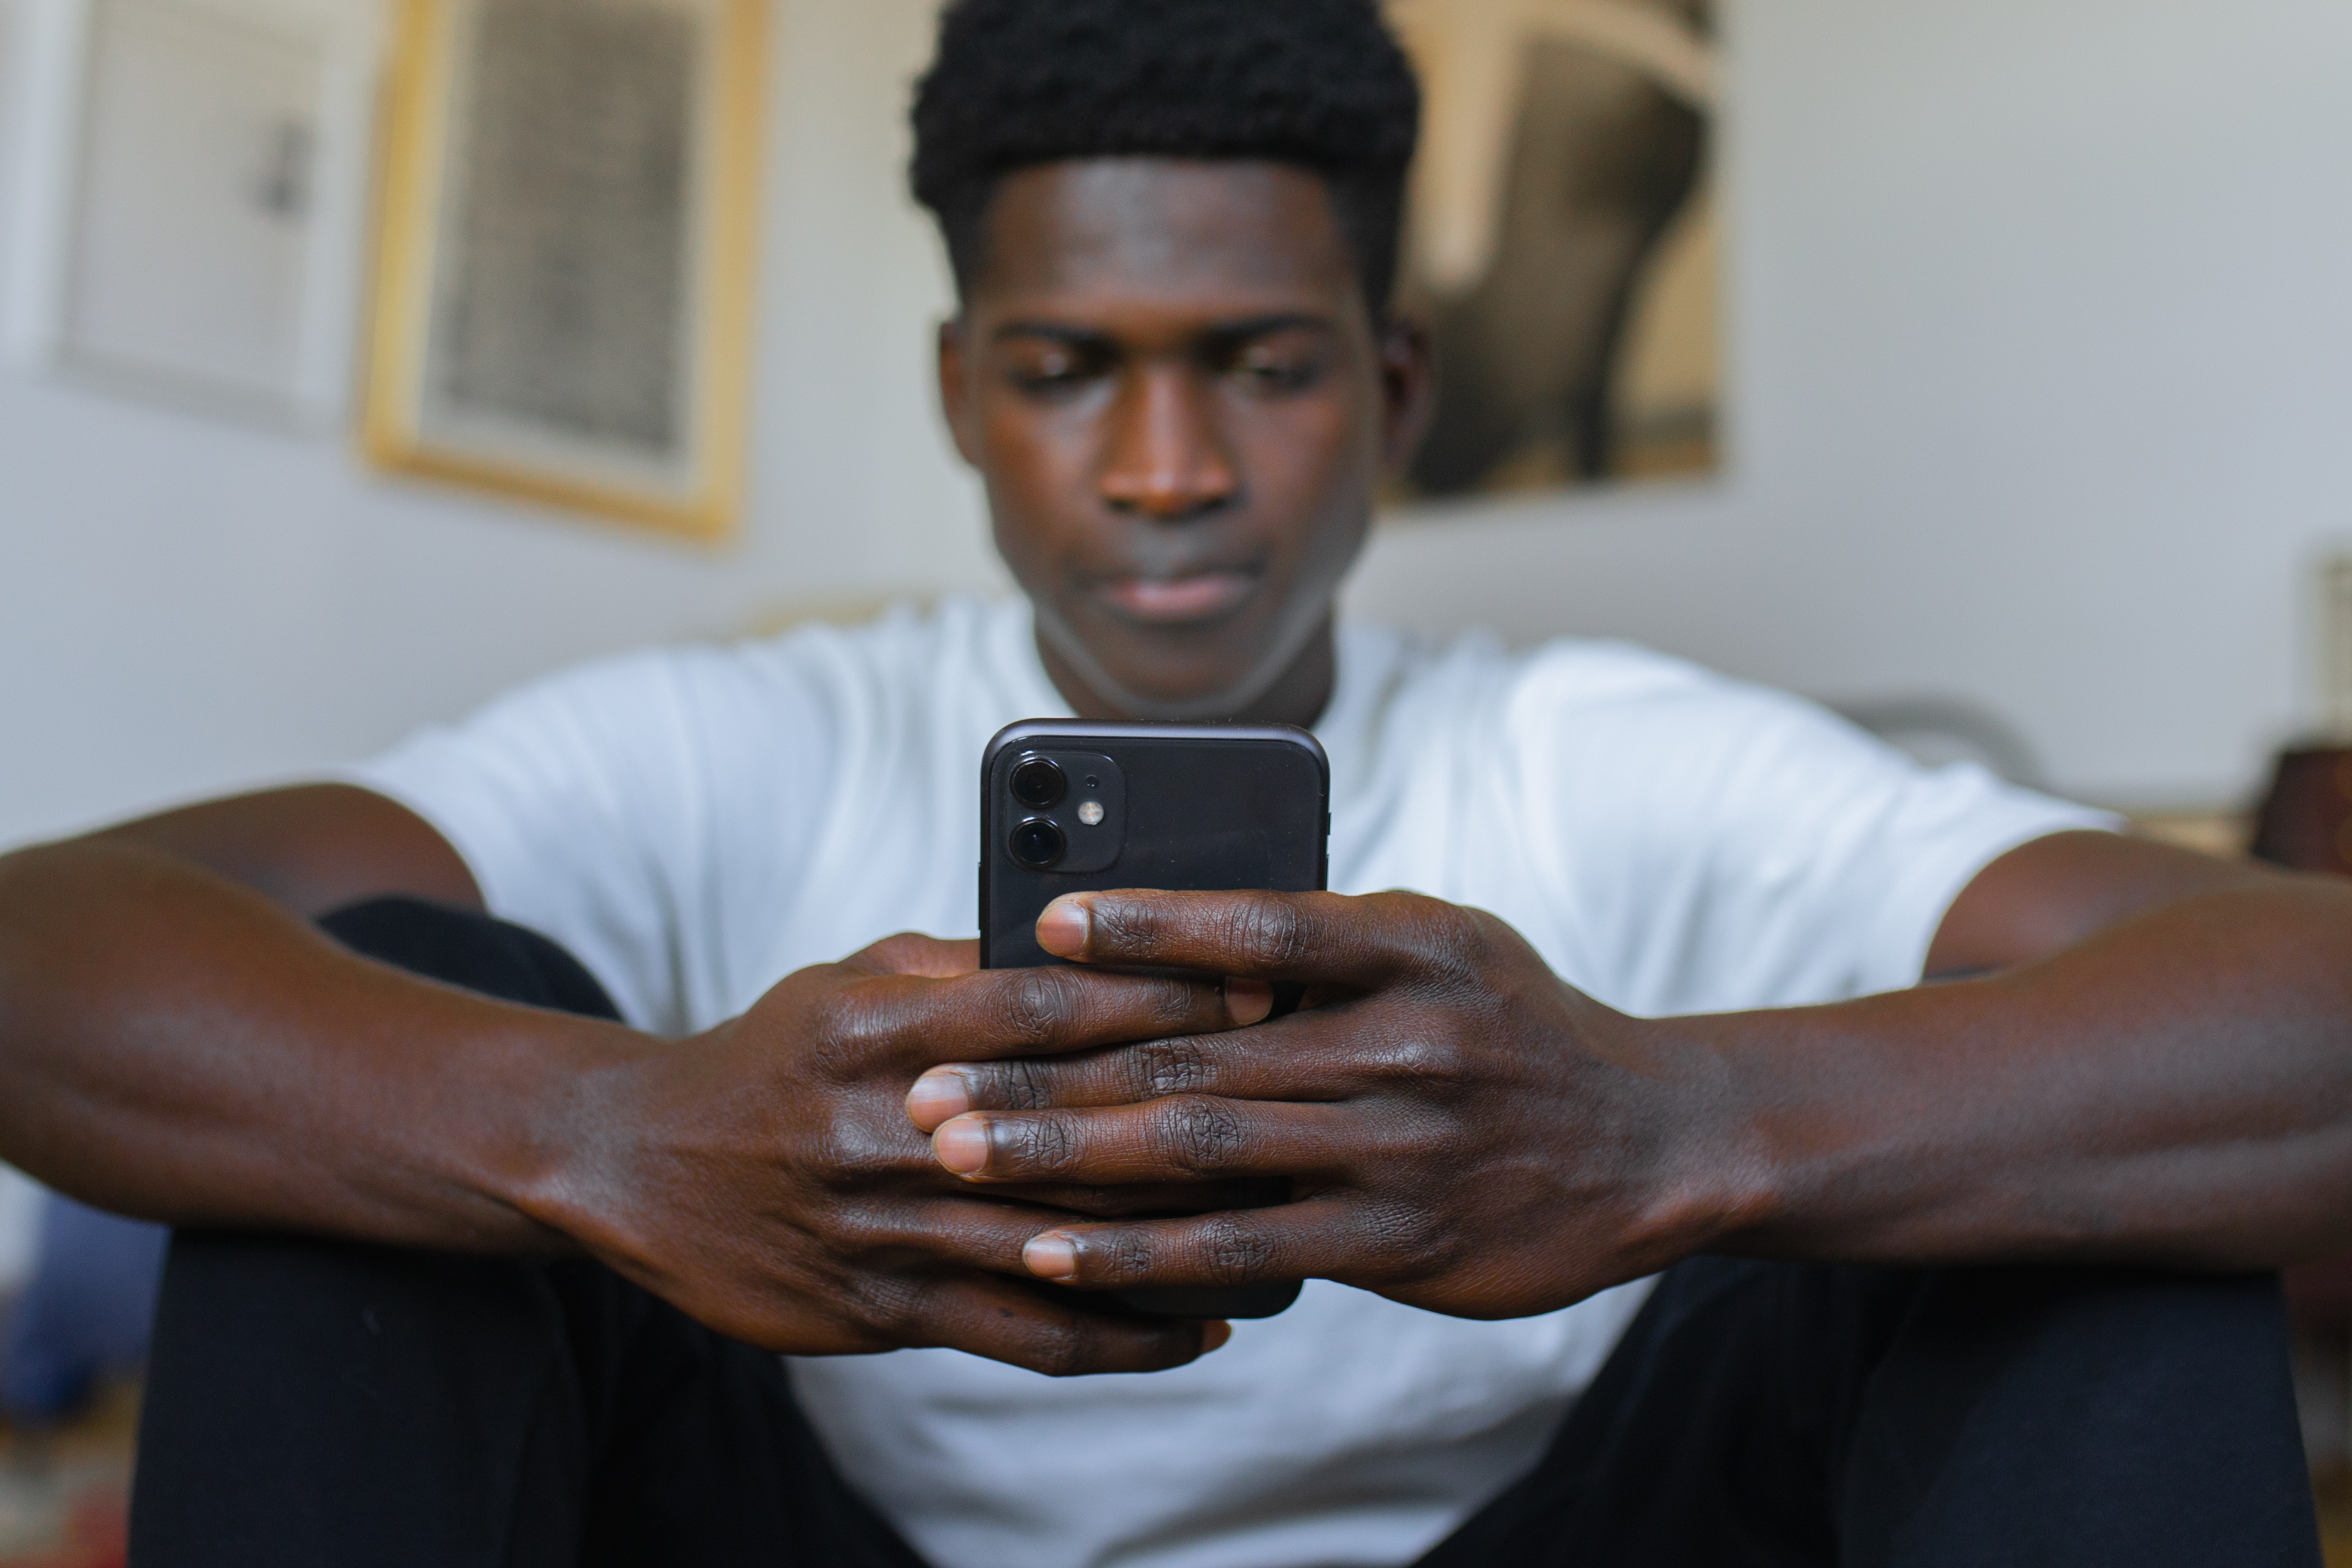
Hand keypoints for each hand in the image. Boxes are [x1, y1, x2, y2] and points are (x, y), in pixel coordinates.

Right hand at [524, 931, 1272, 1373]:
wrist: (641, 1167)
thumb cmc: (772, 1058)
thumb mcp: (849, 983)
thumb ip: (959, 969)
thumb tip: (1083, 943)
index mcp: (880, 1028)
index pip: (1044, 1005)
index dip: (1159, 991)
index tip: (1259, 977)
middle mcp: (887, 1127)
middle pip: (1071, 1122)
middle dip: (1200, 1114)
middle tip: (1310, 1106)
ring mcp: (887, 1227)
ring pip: (1064, 1237)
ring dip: (1186, 1240)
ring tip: (1291, 1236)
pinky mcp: (883, 1308)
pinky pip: (1024, 1332)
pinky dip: (1121, 1335)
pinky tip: (1198, 1326)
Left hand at [905, 892, 1751, 1319]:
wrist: (1654, 1141)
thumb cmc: (1516, 1028)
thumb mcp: (1444, 948)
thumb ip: (1327, 943)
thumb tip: (1178, 935)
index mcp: (1408, 946)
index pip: (1257, 924)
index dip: (1144, 926)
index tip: (1040, 925)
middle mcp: (1403, 1040)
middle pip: (1191, 1046)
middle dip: (1044, 1066)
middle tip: (927, 1080)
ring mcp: (1399, 1144)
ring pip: (1201, 1147)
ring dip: (1064, 1155)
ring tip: (956, 1157)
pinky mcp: (1396, 1238)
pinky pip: (1244, 1246)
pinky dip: (1141, 1253)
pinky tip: (1053, 1254)